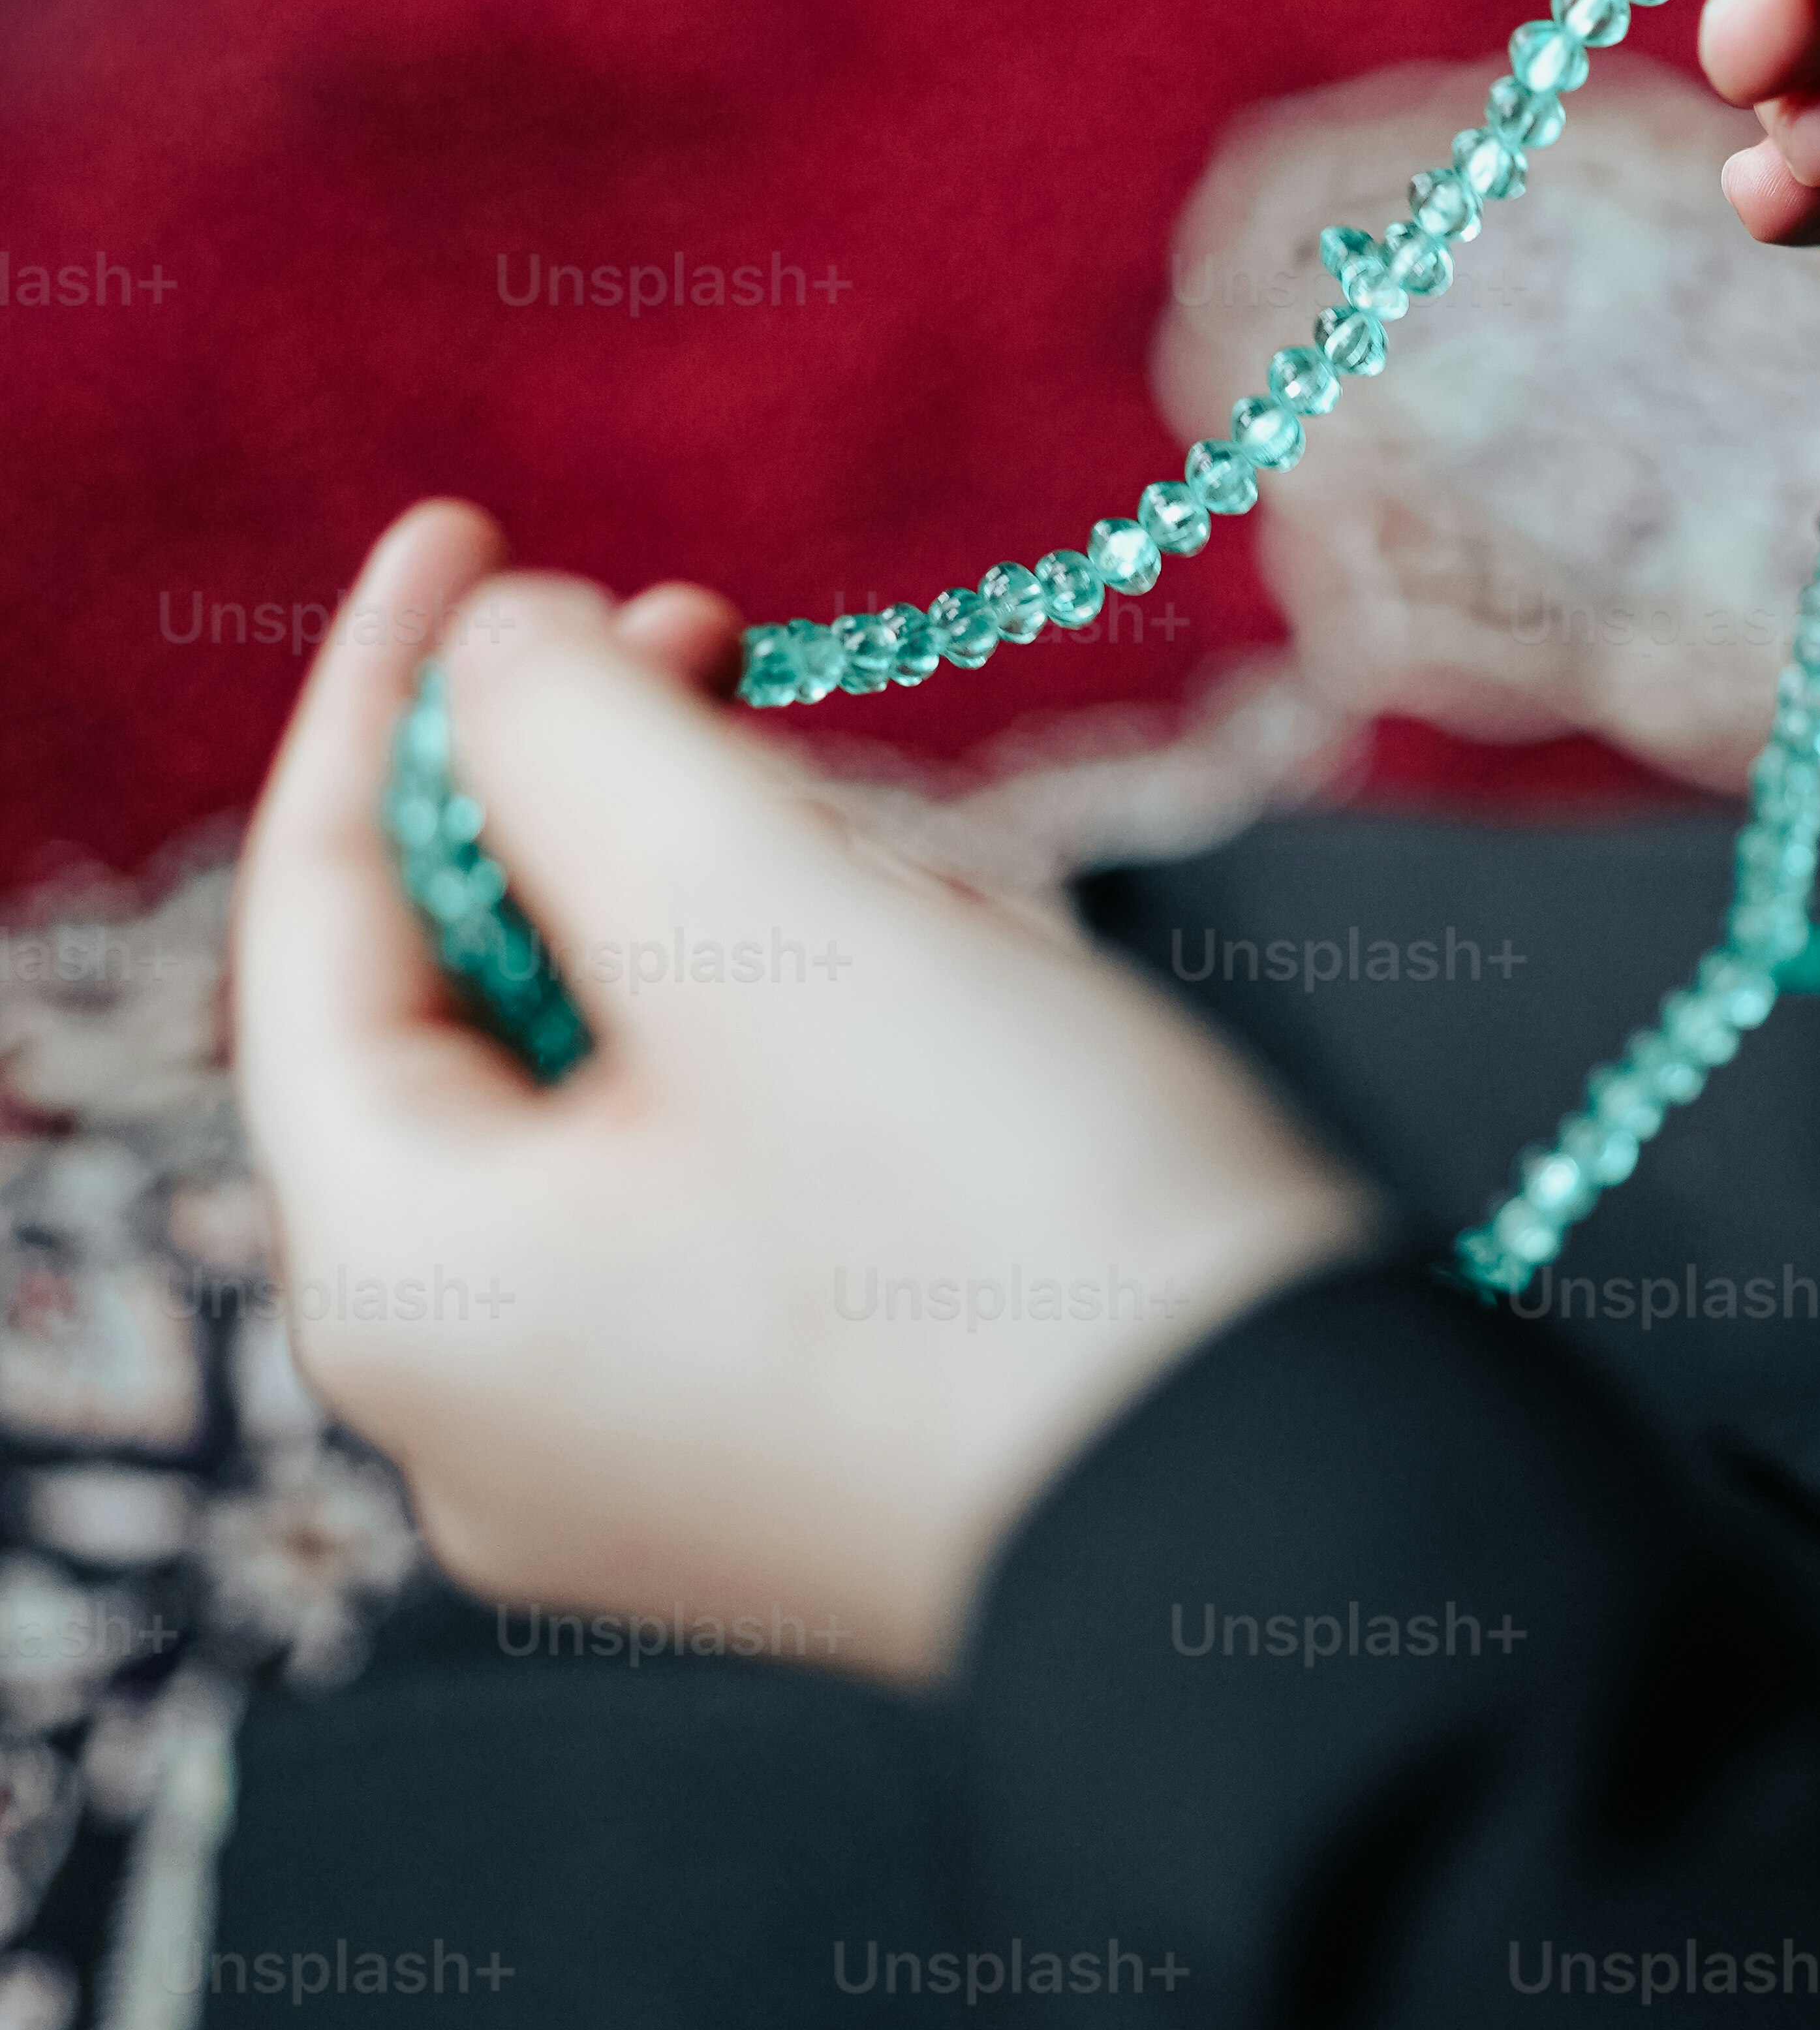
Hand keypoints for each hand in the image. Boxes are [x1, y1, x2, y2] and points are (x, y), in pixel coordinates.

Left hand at [233, 504, 1374, 1676]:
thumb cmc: (1017, 1224)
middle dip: (591, 803)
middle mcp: (472, 1399)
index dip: (389, 691)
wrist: (1291, 1505)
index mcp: (406, 1283)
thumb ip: (576, 736)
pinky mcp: (781, 1451)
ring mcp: (628, 1445)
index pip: (317, 920)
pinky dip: (795, 1052)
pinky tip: (939, 999)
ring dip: (725, 921)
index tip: (476, 524)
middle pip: (465, 1006)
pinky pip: (718, 1188)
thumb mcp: (768, 916)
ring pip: (613, 1084)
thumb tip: (500, 652)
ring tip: (902, 875)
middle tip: (716, 628)